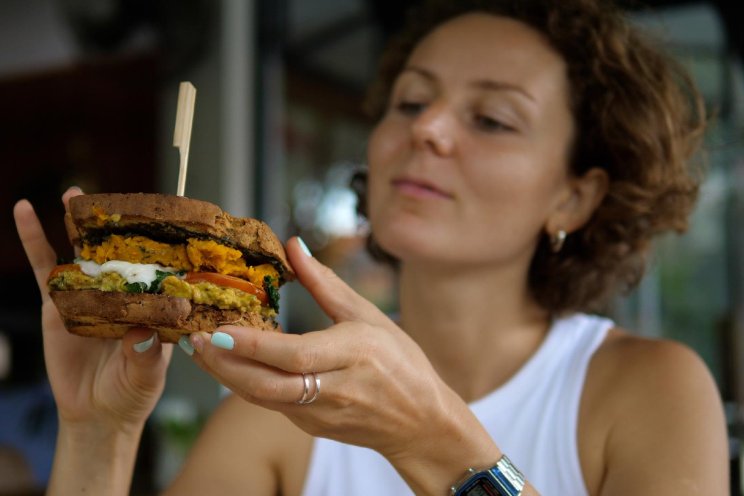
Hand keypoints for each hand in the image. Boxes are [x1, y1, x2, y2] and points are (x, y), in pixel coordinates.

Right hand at [13, 188, 171, 432]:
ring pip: (83, 253)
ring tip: (74, 192)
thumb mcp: (146, 376)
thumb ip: (145, 355)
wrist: (96, 414)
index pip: (162, 265)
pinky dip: (34, 240)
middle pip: (123, 251)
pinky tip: (25, 212)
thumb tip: (140, 331)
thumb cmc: (132, 393)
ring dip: (78, 222)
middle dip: (120, 222)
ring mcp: (91, 295)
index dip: (163, 241)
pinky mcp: (58, 304)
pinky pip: (44, 269)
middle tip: (119, 195)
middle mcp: (125, 294)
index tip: (167, 214)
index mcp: (154, 304)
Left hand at [188, 237, 465, 460]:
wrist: (420, 422)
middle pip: (268, 385)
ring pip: (263, 399)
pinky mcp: (312, 428)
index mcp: (354, 355)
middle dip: (225, 366)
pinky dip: (246, 385)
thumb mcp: (368, 316)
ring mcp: (322, 415)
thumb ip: (326, 283)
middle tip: (194, 341)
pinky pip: (272, 405)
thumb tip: (293, 245)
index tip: (220, 330)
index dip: (254, 346)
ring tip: (200, 350)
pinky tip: (229, 365)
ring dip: (227, 376)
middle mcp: (336, 390)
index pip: (295, 355)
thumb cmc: (400, 362)